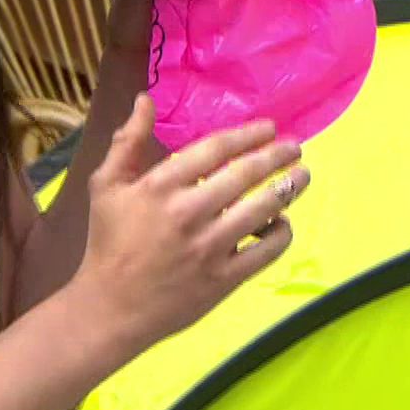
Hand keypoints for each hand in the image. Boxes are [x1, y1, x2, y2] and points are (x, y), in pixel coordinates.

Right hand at [70, 95, 309, 346]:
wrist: (110, 309)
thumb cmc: (109, 243)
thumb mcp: (106, 187)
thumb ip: (128, 142)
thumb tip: (145, 99)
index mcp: (159, 187)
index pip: (215, 150)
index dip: (247, 135)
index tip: (270, 128)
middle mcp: (187, 214)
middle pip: (245, 175)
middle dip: (277, 156)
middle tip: (296, 147)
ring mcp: (208, 249)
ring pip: (262, 210)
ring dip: (289, 188)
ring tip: (303, 176)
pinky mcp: (223, 280)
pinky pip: (265, 252)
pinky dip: (281, 233)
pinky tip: (282, 222)